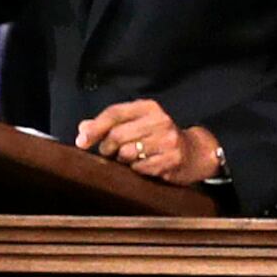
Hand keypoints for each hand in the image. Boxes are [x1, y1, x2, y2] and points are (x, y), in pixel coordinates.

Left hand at [73, 98, 224, 183]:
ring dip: (122, 160)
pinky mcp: (172, 159)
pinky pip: (139, 168)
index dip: (94, 128)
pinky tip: (144, 165)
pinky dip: (136, 169)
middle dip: (107, 148)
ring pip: (126, 154)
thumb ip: (109, 124)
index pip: (114, 113)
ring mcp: (168, 140)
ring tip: (130, 158)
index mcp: (148, 107)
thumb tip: (83, 129)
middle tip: (110, 153)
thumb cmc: (157, 137)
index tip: (81, 142)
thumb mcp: (136, 124)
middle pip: (116, 136)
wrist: (194, 152)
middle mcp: (160, 120)